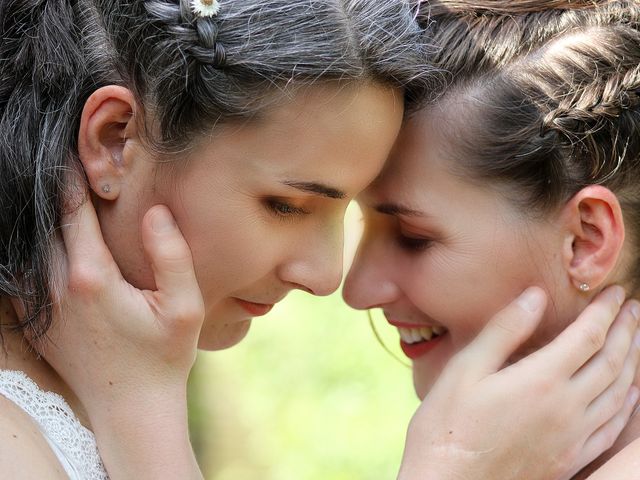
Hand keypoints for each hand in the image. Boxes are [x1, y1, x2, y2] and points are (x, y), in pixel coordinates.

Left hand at [40, 182, 204, 479]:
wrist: (132, 407)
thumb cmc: (164, 356)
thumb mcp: (184, 307)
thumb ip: (171, 255)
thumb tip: (155, 212)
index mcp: (93, 276)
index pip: (73, 211)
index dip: (72, 176)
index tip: (74, 150)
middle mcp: (59, 287)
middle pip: (47, 224)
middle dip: (56, 192)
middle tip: (68, 165)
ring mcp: (44, 306)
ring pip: (31, 247)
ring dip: (43, 220)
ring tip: (58, 198)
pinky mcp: (39, 322)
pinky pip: (25, 274)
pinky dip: (32, 250)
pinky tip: (49, 241)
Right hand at [398, 286, 639, 479]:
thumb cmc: (448, 425)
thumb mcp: (465, 369)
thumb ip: (504, 331)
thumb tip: (535, 296)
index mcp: (540, 381)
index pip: (588, 336)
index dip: (605, 311)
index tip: (614, 292)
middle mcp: (566, 408)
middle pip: (612, 362)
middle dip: (627, 330)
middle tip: (633, 308)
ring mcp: (572, 438)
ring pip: (619, 394)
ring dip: (633, 362)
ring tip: (637, 340)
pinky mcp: (570, 459)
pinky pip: (613, 428)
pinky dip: (628, 404)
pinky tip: (630, 393)